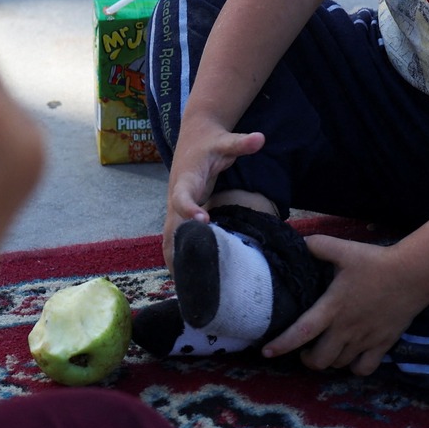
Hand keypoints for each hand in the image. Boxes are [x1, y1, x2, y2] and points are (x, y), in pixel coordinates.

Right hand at [161, 117, 264, 268]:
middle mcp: (175, 196)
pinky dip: (176, 258)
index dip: (189, 209)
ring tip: (186, 291)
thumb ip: (240, 143)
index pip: (181, 197)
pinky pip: (174, 239)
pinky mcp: (178, 214)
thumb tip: (259, 138)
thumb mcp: (225, 141)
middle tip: (190, 277)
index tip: (203, 221)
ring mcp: (174, 207)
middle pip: (170, 227)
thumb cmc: (211, 141)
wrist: (194, 136)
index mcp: (185, 180)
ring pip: (168, 238)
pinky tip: (186, 280)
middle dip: (178, 250)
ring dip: (174, 262)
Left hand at [261, 236, 428, 374]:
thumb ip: (317, 246)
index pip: (301, 331)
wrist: (413, 274)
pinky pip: (364, 369)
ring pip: (339, 365)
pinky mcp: (383, 345)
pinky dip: (354, 368)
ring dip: (329, 362)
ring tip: (326, 350)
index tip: (266, 352)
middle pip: (319, 360)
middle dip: (307, 359)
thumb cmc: (374, 262)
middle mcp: (346, 329)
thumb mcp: (342, 249)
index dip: (282, 345)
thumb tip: (297, 240)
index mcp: (332, 307)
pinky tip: (351, 358)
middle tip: (305, 349)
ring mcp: (365, 340)